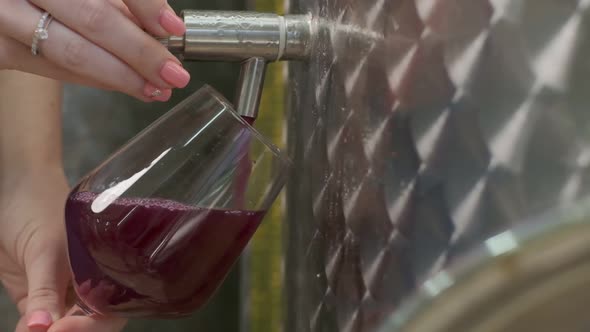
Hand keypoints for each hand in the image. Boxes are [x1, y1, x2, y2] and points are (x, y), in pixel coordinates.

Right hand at [0, 0, 189, 101]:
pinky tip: (123, 86)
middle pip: (93, 19)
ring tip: (156, 88)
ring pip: (70, 52)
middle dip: (141, 52)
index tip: (173, 29)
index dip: (145, 5)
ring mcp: (3, 16)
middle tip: (174, 74)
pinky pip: (50, 70)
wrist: (4, 3)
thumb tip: (161, 28)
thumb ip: (119, 3)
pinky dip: (93, 80)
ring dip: (121, 76)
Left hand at [0, 167, 126, 331]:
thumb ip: (45, 289)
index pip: (110, 312)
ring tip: (31, 331)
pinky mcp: (34, 295)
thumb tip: (43, 328)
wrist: (12, 189)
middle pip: (91, 324)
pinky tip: (22, 330)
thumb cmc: (38, 206)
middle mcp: (88, 285)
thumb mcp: (44, 249)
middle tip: (45, 331)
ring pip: (62, 326)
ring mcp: (60, 292)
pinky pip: (36, 323)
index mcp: (105, 271)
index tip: (60, 327)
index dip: (92, 327)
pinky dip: (29, 331)